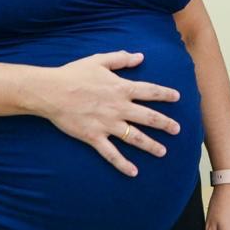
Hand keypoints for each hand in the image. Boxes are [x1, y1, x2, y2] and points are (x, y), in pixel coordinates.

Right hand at [31, 51, 181, 176]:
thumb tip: (140, 56)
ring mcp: (107, 124)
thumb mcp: (99, 60)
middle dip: (165, 124)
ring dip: (151, 145)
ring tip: (163, 152)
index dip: (165, 94)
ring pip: (135, 137)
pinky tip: (133, 172)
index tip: (177, 97)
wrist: (51, 92)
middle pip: (148, 117)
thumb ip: (121, 58)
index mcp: (121, 88)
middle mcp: (119, 107)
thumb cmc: (74, 74)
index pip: (150, 91)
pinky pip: (111, 153)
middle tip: (177, 129)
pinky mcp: (94, 137)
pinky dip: (122, 164)